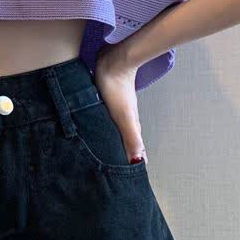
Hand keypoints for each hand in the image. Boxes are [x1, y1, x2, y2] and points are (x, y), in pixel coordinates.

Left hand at [93, 42, 147, 164]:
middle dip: (127, 153)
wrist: (113, 61)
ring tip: (111, 152)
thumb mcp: (124, 117)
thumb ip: (131, 138)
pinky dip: (106, 127)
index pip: (136, 148)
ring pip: (118, 128)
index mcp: (131, 124)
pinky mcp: (107, 99)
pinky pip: (107, 117)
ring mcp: (117, 108)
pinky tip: (100, 127)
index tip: (136, 177)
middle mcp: (126, 117)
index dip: (137, 161)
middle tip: (123, 169)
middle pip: (128, 139)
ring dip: (116, 140)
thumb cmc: (117, 89)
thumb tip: (139, 162)